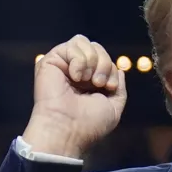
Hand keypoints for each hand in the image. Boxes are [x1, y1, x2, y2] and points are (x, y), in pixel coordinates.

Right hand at [22, 34, 127, 157]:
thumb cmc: (89, 123)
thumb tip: (120, 69)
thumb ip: (119, 87)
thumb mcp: (113, 106)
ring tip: (87, 80)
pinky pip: (72, 45)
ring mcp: (64, 65)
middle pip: (97, 47)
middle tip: (99, 84)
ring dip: (92, 61)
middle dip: (104, 63)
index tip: (109, 88)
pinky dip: (79, 60)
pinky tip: (75, 77)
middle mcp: (76, 71)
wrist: (68, 129)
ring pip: (84, 42)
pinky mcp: (51, 60)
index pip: (106, 60)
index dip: (112, 70)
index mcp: (89, 81)